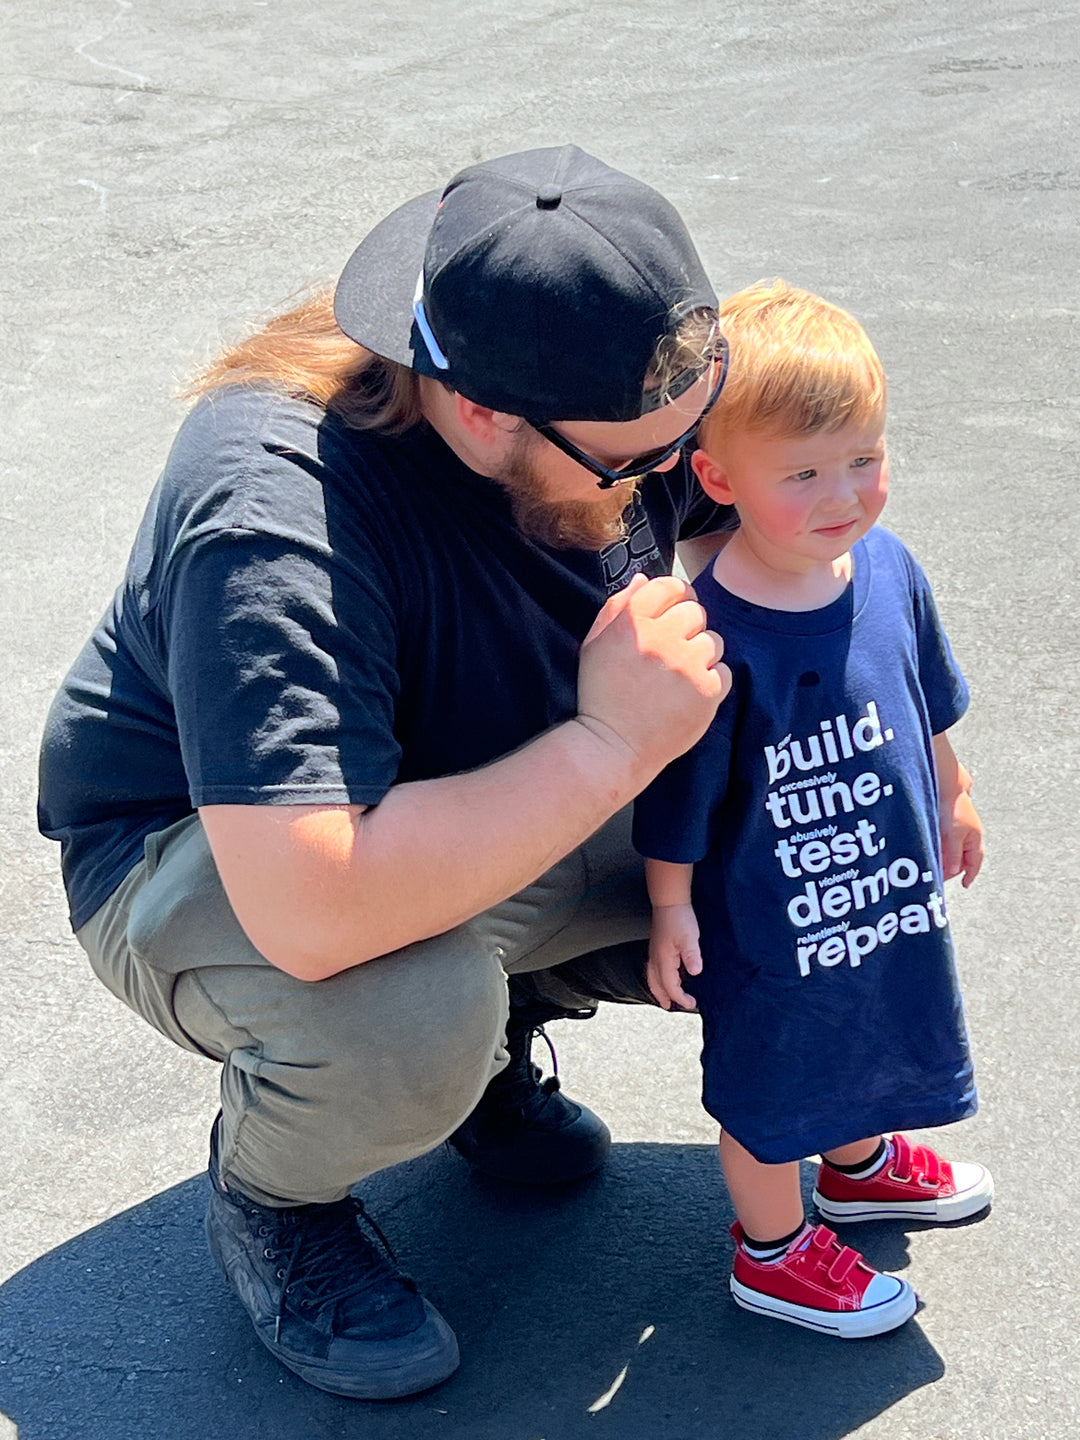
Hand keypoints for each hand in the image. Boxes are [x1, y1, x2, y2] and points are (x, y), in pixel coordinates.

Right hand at [577, 575, 730, 783]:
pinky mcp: (706, 691)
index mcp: (632, 622)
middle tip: (672, 652)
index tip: (671, 614)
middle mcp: (661, 637)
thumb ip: (618, 607)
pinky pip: (724, 671)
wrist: (613, 747)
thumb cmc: (601, 695)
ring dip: (700, 655)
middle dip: (687, 627)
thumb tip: (645, 579)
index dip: (675, 597)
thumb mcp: (595, 644)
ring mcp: (687, 665)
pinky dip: (710, 681)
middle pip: (696, 612)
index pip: (671, 586)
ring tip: (679, 677)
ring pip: (713, 641)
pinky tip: (688, 694)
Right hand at [647, 903, 702, 1010]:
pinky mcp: (657, 946)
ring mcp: (654, 952)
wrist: (669, 901)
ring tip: (663, 996)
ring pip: (652, 976)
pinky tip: (665, 975)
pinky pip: (653, 968)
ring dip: (658, 988)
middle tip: (670, 1006)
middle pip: (656, 984)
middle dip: (663, 997)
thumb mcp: (690, 938)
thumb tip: (695, 972)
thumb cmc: (679, 918)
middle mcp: (655, 958)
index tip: (692, 1003)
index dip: (680, 997)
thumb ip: (692, 956)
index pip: (670, 986)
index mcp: (663, 959)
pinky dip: (658, 977)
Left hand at [941, 785, 983, 887]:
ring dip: (945, 859)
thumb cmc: (952, 810)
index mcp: (974, 839)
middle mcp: (969, 835)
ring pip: (953, 850)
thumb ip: (953, 854)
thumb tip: (953, 872)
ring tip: (934, 864)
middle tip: (939, 876)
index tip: (965, 885)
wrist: (946, 787)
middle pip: (962, 858)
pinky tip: (932, 850)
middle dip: (952, 868)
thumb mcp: (954, 835)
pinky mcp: (949, 824)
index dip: (970, 874)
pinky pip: (946, 842)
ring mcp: (959, 829)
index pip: (975, 862)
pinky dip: (941, 849)